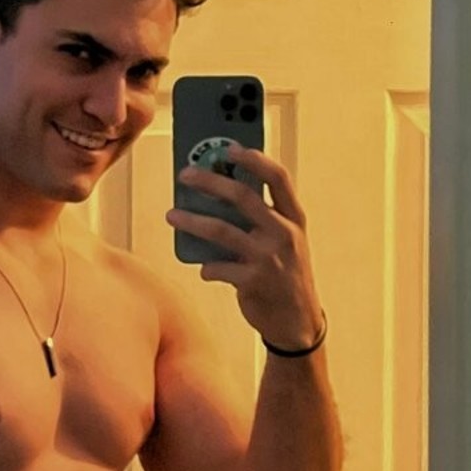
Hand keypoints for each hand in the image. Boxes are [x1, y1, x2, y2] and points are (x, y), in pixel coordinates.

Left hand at [166, 146, 324, 350]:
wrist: (298, 322)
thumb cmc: (285, 274)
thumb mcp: (285, 242)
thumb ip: (262, 220)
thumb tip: (218, 195)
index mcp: (294, 219)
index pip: (278, 178)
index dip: (253, 159)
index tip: (229, 147)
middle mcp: (284, 234)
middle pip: (243, 197)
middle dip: (210, 181)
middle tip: (186, 175)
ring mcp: (269, 258)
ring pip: (221, 230)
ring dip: (192, 220)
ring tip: (172, 215)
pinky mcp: (254, 282)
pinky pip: (217, 267)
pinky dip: (206, 266)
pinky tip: (203, 268)